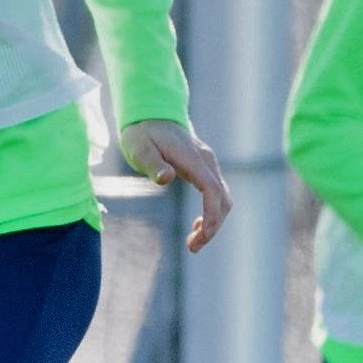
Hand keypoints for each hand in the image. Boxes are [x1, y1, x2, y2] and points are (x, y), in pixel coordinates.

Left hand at [117, 119, 232, 252]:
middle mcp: (207, 162)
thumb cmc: (143, 133)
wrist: (153, 115)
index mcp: (193, 158)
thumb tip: (167, 179)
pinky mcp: (205, 170)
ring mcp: (208, 165)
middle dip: (213, 225)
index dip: (212, 214)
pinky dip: (211, 213)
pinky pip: (216, 194)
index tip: (203, 235)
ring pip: (223, 199)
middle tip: (193, 247)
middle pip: (223, 198)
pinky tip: (196, 227)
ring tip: (193, 243)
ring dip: (213, 222)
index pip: (212, 189)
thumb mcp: (139, 148)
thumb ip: (153, 164)